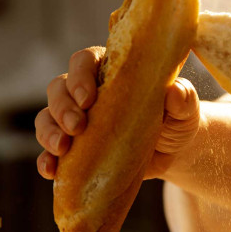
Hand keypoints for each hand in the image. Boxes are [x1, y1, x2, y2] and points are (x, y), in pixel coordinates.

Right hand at [35, 46, 200, 180]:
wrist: (174, 153)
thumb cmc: (177, 119)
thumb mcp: (185, 108)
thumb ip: (183, 98)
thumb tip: (174, 92)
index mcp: (110, 71)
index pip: (84, 61)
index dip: (80, 76)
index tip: (89, 98)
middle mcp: (86, 92)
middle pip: (58, 89)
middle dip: (62, 107)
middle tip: (78, 127)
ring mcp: (75, 121)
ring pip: (47, 117)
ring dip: (48, 132)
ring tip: (62, 149)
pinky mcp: (73, 150)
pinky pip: (48, 152)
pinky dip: (45, 160)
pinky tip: (51, 171)